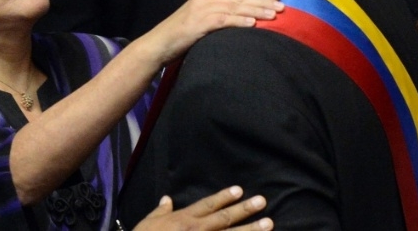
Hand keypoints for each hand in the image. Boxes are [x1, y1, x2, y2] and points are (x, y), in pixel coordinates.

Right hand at [132, 187, 272, 230]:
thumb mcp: (149, 222)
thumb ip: (161, 211)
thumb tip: (167, 200)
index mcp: (184, 219)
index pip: (207, 205)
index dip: (224, 197)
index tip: (240, 190)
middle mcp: (197, 230)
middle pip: (224, 218)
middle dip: (244, 210)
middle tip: (262, 202)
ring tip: (269, 224)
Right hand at [142, 0, 283, 64]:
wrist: (159, 44)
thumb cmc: (181, 31)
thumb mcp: (201, 11)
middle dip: (262, 0)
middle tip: (282, 5)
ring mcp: (201, 10)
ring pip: (233, 7)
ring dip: (255, 10)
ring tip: (273, 15)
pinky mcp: (198, 24)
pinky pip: (222, 20)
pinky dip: (238, 21)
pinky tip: (252, 24)